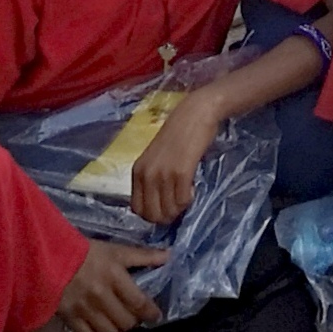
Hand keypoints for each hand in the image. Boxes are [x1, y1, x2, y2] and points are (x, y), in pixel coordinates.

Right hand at [60, 242, 166, 331]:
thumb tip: (169, 256)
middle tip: (134, 317)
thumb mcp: (117, 251)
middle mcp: (101, 297)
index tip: (156, 316)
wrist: (49, 259)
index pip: (139, 302)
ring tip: (118, 323)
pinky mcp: (69, 318)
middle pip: (125, 321)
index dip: (150, 313)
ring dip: (118, 330)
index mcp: (115, 278)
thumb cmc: (87, 253)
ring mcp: (84, 310)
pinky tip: (100, 329)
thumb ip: (144, 256)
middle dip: (134, 321)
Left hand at [131, 87, 225, 225]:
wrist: (195, 114)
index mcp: (138, 171)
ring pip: (168, 209)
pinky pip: (183, 199)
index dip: (152, 215)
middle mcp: (147, 175)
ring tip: (187, 197)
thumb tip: (160, 201)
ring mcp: (163, 174)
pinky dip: (188, 201)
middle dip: (166, 217)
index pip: (137, 208)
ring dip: (179, 210)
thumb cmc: (179, 134)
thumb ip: (154, 176)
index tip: (166, 209)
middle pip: (151, 213)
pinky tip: (193, 189)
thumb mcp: (157, 157)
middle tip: (179, 208)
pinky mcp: (181, 172)